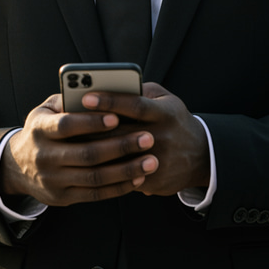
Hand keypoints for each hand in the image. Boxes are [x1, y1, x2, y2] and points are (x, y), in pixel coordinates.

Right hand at [0, 93, 158, 206]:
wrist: (18, 166)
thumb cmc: (43, 128)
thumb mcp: (46, 109)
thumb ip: (69, 100)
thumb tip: (99, 90)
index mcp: (39, 129)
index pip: (66, 125)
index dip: (91, 122)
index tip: (117, 116)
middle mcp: (44, 156)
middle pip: (86, 154)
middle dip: (121, 146)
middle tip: (148, 137)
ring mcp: (53, 180)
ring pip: (95, 177)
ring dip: (126, 170)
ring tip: (151, 160)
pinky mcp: (63, 198)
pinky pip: (95, 194)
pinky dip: (118, 187)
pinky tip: (138, 178)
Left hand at [82, 82, 210, 196]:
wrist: (201, 155)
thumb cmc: (174, 119)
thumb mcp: (166, 99)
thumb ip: (142, 91)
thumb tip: (111, 86)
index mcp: (165, 113)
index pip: (134, 105)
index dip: (109, 101)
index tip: (86, 96)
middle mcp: (163, 137)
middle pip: (121, 133)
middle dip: (93, 128)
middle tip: (67, 122)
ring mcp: (159, 162)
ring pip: (119, 158)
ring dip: (94, 151)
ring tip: (71, 142)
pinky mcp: (155, 182)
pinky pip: (124, 177)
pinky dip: (105, 169)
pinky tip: (87, 163)